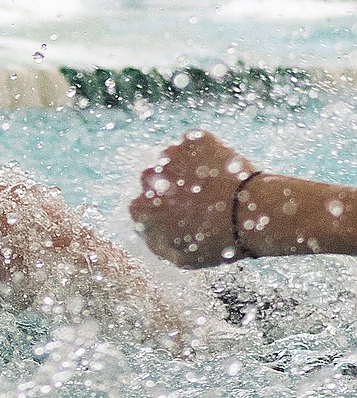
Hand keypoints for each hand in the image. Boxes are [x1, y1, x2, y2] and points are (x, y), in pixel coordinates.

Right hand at [129, 130, 257, 268]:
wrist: (258, 212)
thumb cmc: (221, 241)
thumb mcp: (183, 258)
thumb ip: (154, 243)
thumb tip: (144, 228)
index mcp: (142, 207)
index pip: (140, 207)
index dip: (159, 212)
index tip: (178, 217)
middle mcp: (149, 176)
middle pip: (151, 180)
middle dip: (168, 187)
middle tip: (198, 200)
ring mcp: (171, 155)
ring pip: (171, 160)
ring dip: (184, 169)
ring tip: (212, 186)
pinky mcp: (194, 139)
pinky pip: (192, 145)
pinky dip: (203, 154)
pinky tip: (220, 171)